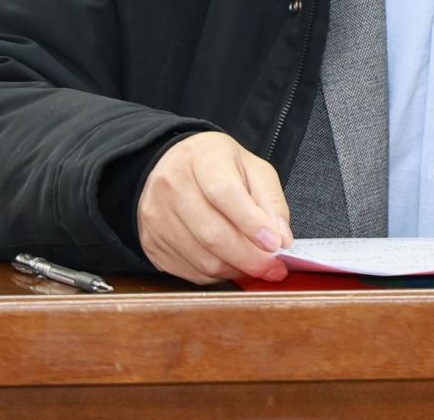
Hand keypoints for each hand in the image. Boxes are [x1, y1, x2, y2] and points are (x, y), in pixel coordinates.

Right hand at [137, 132, 292, 284]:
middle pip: (212, 233)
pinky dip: (217, 275)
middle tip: (274, 267)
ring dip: (236, 270)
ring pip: (202, 259)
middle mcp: (172, 185)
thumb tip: (281, 239)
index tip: (275, 244)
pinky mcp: (152, 243)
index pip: (224, 193)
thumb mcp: (252, 168)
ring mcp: (157, 216)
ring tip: (257, 267)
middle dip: (250, 258)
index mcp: (202, 158)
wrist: (173, 167)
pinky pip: (190, 271)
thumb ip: (271, 201)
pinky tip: (231, 265)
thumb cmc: (218, 168)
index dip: (252, 223)